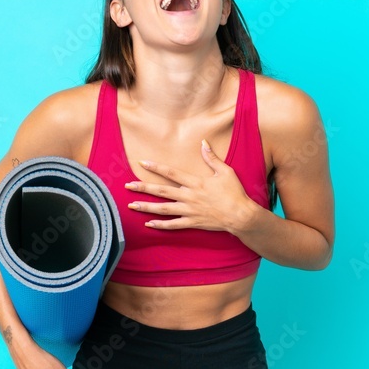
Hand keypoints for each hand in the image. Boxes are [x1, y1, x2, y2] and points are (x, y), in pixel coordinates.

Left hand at [124, 139, 254, 231]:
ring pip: (163, 209)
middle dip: (143, 188)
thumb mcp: (225, 172)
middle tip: (127, 186)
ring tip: (131, 205)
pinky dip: (160, 225)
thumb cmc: (234, 193)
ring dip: (146, 207)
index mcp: (196, 182)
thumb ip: (212, 158)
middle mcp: (189, 197)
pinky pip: (173, 225)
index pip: (171, 173)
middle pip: (161, 191)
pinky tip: (148, 224)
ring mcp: (189, 211)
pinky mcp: (192, 223)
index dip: (156, 168)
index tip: (142, 163)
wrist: (241, 216)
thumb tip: (204, 143)